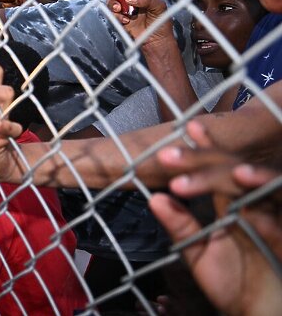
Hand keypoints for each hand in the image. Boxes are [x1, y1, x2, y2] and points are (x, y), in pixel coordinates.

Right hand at [107, 0, 170, 46]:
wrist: (156, 41)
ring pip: (112, 0)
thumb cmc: (161, 22)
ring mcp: (126, 8)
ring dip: (113, 3)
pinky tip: (126, 20)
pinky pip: (112, 14)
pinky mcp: (120, 18)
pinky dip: (117, 16)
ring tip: (119, 9)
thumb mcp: (159, 7)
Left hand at [149, 120, 281, 315]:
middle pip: (236, 172)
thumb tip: (155, 198)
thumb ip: (180, 226)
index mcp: (234, 203)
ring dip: (255, 179)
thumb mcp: (199, 253)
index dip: (205, 148)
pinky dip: (269, 224)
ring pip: (270, 191)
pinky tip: (251, 218)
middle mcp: (255, 206)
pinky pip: (281, 231)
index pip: (219, 168)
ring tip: (235, 173)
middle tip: (173, 156)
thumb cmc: (234, 282)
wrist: (259, 313)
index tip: (189, 128)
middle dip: (209, 161)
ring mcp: (274, 222)